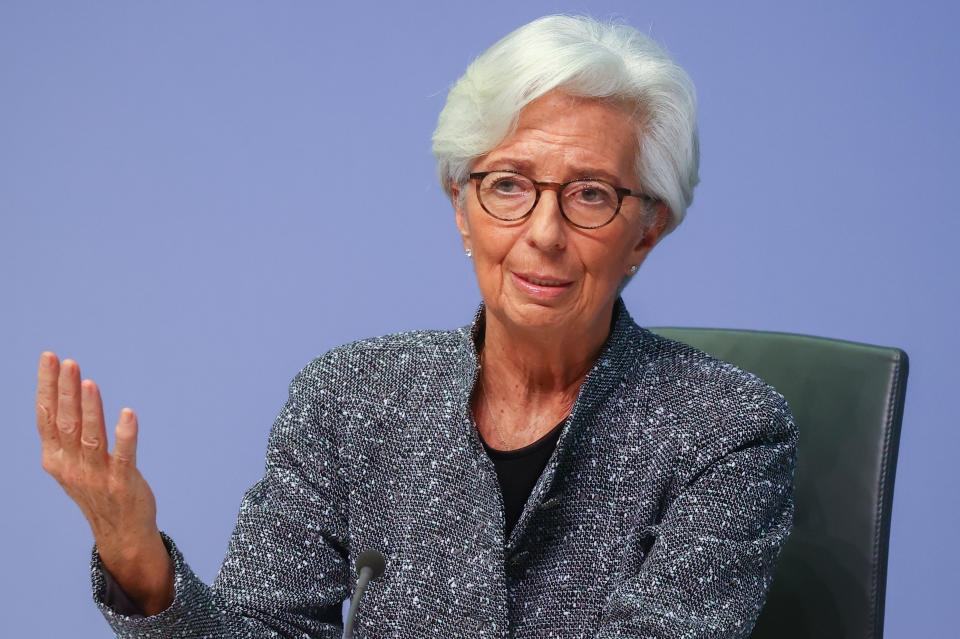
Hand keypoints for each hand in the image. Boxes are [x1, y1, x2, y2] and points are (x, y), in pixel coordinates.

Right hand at [36, 351, 173, 614]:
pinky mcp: (122, 484)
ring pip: (90, 438)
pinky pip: (123, 456)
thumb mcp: (73, 463)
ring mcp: (95, 477)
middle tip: (68, 362)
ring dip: (90, 409)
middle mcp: (70, 467)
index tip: (49, 358)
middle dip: (65, 391)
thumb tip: (63, 394)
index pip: (46, 417)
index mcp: (55, 459)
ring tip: (89, 383)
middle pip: (65, 423)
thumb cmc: (98, 489)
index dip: (46, 387)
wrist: (121, 532)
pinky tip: (128, 413)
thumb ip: (67, 435)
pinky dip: (125, 435)